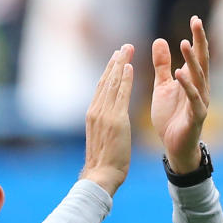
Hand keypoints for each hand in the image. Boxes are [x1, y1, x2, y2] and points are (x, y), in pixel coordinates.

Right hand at [80, 44, 134, 196]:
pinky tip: (129, 67)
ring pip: (112, 83)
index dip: (109, 72)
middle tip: (123, 47)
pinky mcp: (115, 120)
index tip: (117, 59)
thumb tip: (110, 124)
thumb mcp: (102, 140)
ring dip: (120, 64)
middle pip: (105, 81)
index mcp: (93, 115)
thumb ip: (105, 127)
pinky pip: (120, 94)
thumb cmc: (103, 165)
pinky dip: (124, 79)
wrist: (100, 176)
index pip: (101, 88)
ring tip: (127, 49)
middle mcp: (96, 111)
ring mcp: (104, 114)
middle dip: (115, 62)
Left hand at [151, 16, 209, 173]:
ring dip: (192, 61)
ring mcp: (200, 102)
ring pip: (198, 77)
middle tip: (196, 22)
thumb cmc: (170, 117)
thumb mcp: (162, 87)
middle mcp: (201, 88)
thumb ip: (162, 66)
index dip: (196, 37)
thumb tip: (160, 40)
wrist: (173, 146)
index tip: (194, 18)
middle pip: (202, 61)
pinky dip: (187, 86)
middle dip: (199, 42)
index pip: (196, 55)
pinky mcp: (196, 116)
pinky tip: (180, 73)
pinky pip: (193, 98)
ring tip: (185, 45)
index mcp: (192, 81)